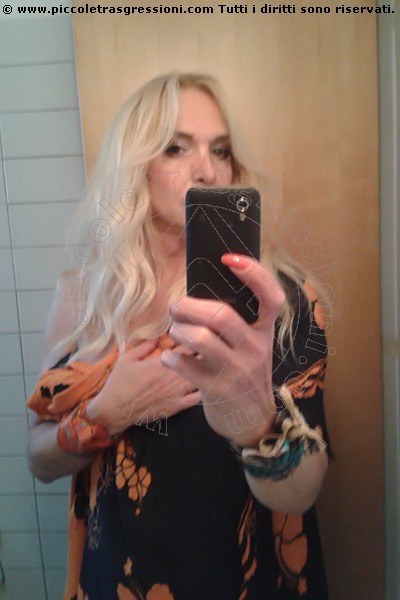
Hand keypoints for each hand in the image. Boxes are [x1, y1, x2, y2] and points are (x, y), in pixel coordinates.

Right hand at [87, 339, 200, 435]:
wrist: (114, 411)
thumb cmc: (119, 383)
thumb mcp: (127, 358)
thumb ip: (144, 346)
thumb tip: (159, 336)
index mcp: (162, 362)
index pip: (187, 346)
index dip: (194, 340)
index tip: (195, 337)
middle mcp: (172, 377)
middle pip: (199, 361)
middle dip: (204, 353)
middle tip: (206, 348)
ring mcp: (176, 393)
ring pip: (202, 378)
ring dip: (206, 370)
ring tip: (208, 365)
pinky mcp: (177, 407)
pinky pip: (198, 398)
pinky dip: (204, 390)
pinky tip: (204, 384)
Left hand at [160, 254, 285, 446]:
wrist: (252, 422)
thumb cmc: (246, 373)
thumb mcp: (252, 346)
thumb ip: (237, 322)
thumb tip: (198, 293)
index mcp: (265, 333)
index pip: (272, 298)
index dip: (254, 274)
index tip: (229, 258)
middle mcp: (255, 350)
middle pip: (221, 316)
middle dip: (190, 306)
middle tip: (176, 307)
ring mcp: (236, 371)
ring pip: (199, 338)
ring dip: (178, 330)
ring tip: (176, 332)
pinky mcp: (215, 390)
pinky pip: (182, 363)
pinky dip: (170, 355)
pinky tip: (172, 357)